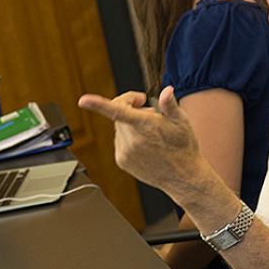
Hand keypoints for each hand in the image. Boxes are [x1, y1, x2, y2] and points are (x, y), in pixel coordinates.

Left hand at [78, 86, 204, 194]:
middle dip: (131, 107)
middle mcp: (132, 140)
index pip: (118, 111)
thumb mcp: (182, 122)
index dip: (98, 105)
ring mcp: (125, 152)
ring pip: (119, 128)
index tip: (84, 100)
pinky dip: (128, 138)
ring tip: (150, 132)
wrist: (183, 176)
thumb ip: (170, 105)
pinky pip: (119, 141)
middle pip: (119, 113)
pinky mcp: (122, 161)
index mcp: (145, 126)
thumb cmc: (184, 147)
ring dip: (130, 124)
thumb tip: (167, 91)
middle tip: (149, 111)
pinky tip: (145, 144)